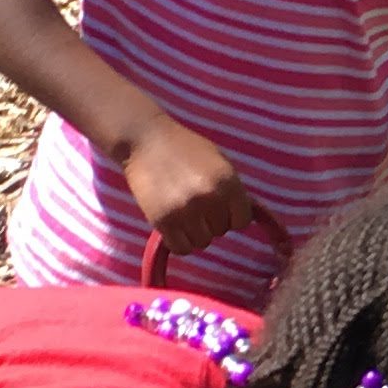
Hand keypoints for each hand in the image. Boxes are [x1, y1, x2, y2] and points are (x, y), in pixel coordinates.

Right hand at [119, 122, 251, 256]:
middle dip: (212, 221)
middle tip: (196, 204)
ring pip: (202, 242)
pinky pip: (181, 248)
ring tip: (184, 213)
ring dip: (195, 232)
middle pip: (221, 231)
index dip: (232, 215)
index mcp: (228, 181)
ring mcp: (185, 211)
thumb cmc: (184, 148)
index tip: (220, 207)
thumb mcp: (218, 161)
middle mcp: (209, 198)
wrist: (144, 139)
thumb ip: (232, 188)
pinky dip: (179, 241)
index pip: (242, 220)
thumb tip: (243, 216)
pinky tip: (174, 224)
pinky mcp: (163, 221)